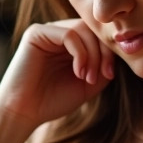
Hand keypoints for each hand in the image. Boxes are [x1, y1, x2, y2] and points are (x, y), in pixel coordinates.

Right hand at [0, 19, 114, 129]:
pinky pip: (69, 34)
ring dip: (92, 55)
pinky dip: (80, 53)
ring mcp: (46, 31)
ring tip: (88, 78)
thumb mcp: (88, 84)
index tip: (110, 74)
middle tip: (102, 75)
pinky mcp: (36, 33)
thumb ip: (103, 66)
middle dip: (102, 52)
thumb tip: (118, 50)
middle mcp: (56, 33)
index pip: (96, 35)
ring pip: (82, 29)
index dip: (108, 51)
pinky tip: (78, 72)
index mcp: (67, 44)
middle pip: (91, 29)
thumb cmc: (52, 101)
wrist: (23, 113)